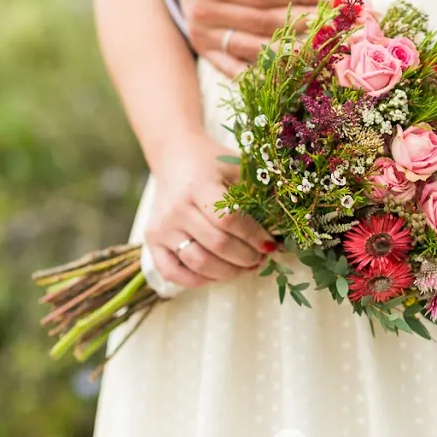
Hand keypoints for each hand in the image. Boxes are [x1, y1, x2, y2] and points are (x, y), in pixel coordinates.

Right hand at [146, 136, 274, 287]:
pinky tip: (218, 273)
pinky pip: (173, 273)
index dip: (254, 236)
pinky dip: (199, 280)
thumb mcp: (237, 167)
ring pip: (198, 263)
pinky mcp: (152, 241)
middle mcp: (177, 209)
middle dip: (247, 258)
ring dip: (229, 272)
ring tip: (246, 267)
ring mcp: (162, 227)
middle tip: (261, 257)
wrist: (174, 156)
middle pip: (217, 245)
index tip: (271, 243)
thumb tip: (285, 224)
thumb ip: (259, 192)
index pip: (229, 219)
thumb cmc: (212, 163)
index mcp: (199, 186)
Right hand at [172, 0, 326, 76]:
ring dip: (290, 53)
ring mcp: (203, 34)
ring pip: (253, 49)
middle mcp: (204, 10)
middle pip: (263, 22)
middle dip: (303, 23)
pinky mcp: (205, 51)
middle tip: (334, 23)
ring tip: (321, 50)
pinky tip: (288, 79)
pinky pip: (234, 70)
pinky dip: (261, 77)